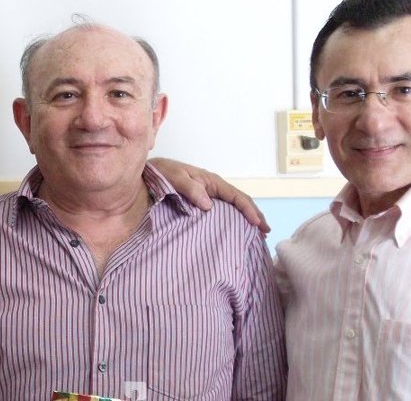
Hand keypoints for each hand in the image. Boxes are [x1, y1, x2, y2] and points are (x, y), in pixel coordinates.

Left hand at [149, 157, 270, 232]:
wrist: (145, 176)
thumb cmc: (160, 174)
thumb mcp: (174, 176)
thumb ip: (190, 188)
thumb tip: (209, 205)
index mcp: (210, 181)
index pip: (236, 196)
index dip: (249, 210)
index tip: (257, 224)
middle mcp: (212, 189)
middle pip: (239, 202)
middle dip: (254, 216)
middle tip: (265, 233)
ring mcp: (207, 197)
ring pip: (232, 209)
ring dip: (245, 220)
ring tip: (256, 236)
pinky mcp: (199, 206)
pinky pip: (220, 214)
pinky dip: (231, 223)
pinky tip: (233, 234)